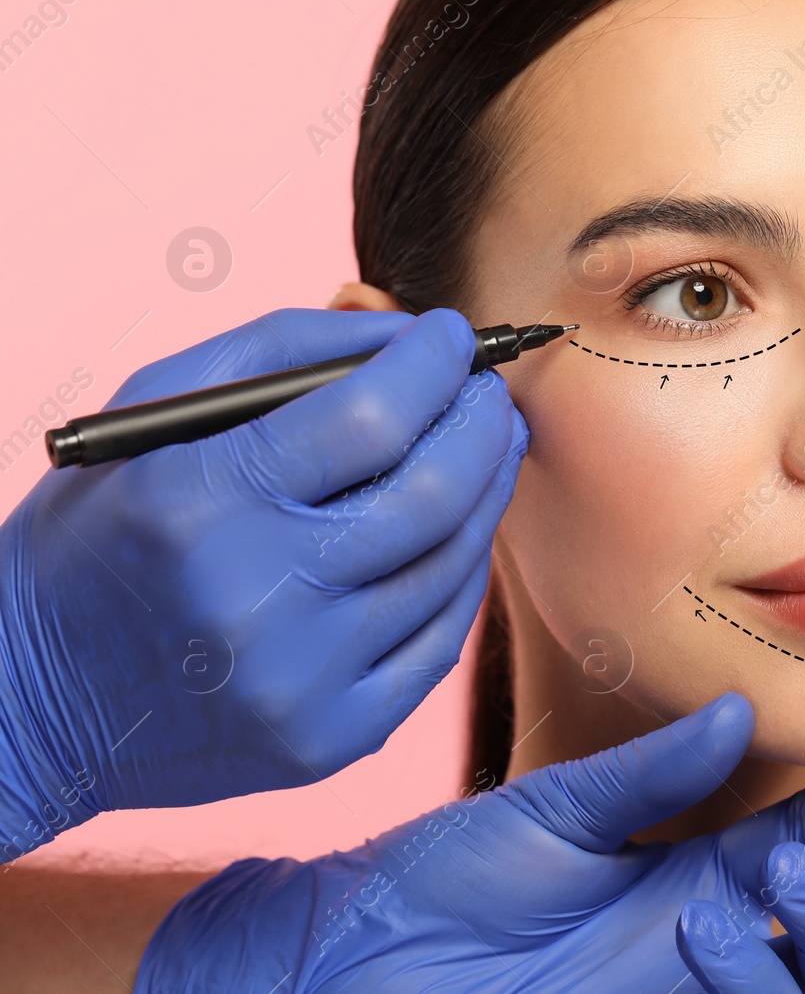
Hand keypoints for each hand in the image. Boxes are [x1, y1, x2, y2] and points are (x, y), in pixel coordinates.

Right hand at [0, 308, 528, 854]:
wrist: (25, 703)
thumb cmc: (97, 536)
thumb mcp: (151, 416)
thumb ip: (280, 354)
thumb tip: (408, 335)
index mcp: (196, 501)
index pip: (368, 416)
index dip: (431, 366)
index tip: (453, 339)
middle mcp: (253, 596)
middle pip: (432, 493)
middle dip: (482, 426)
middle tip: (489, 396)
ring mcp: (300, 679)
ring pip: (451, 567)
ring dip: (485, 495)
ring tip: (485, 453)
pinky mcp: (330, 739)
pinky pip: (441, 643)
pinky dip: (461, 577)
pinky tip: (457, 536)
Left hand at [133, 692, 804, 992]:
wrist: (349, 957)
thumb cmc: (440, 884)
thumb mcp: (554, 811)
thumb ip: (649, 773)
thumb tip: (741, 712)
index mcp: (685, 881)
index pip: (801, 846)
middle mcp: (696, 948)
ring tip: (759, 892)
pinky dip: (748, 987)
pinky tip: (704, 934)